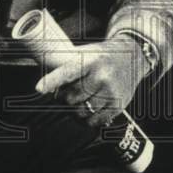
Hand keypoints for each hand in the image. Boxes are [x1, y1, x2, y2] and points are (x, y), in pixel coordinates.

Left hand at [35, 35, 150, 127]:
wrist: (133, 57)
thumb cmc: (102, 55)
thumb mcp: (86, 51)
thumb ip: (66, 64)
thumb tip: (42, 83)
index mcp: (91, 60)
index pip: (67, 72)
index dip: (52, 81)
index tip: (39, 88)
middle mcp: (102, 76)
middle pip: (71, 97)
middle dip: (66, 97)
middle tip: (69, 91)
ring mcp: (111, 92)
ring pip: (81, 111)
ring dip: (75, 109)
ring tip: (80, 99)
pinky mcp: (118, 105)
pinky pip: (94, 121)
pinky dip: (87, 118)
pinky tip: (89, 108)